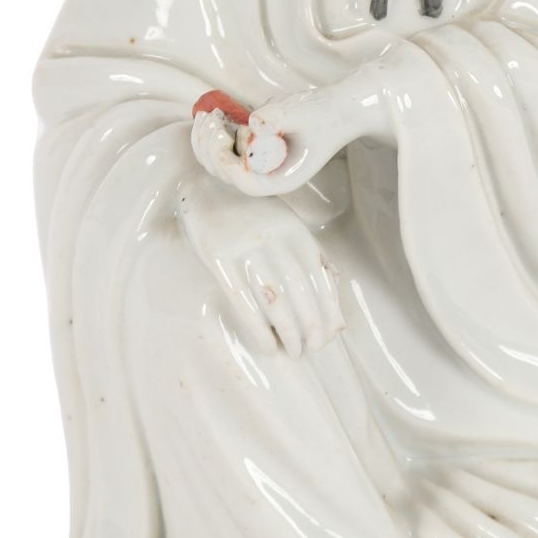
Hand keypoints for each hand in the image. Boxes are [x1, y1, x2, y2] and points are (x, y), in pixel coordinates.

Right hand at [177, 170, 343, 358]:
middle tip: (314, 348)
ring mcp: (245, 249)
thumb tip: (334, 291)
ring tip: (294, 351)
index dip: (329, 308)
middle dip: (312, 326)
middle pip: (301, 291)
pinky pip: (243, 302)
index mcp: (293, 229)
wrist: (204, 186)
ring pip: (276, 300)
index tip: (331, 333)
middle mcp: (273, 239)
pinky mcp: (219, 260)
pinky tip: (267, 345)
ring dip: (289, 332)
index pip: (319, 275)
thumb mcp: (286, 224)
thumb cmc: (250, 213)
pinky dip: (258, 329)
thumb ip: (311, 255)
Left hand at [191, 73, 387, 197]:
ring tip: (210, 116)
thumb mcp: (305, 114)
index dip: (227, 165)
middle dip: (211, 148)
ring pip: (218, 162)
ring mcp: (257, 163)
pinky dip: (213, 133)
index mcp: (283, 178)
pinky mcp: (251, 149)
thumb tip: (255, 122)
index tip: (223, 136)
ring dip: (206, 141)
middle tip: (213, 120)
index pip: (247, 184)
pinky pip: (222, 148)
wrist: (336, 109)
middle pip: (226, 175)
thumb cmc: (325, 115)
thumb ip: (281, 118)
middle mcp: (267, 176)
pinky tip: (216, 114)